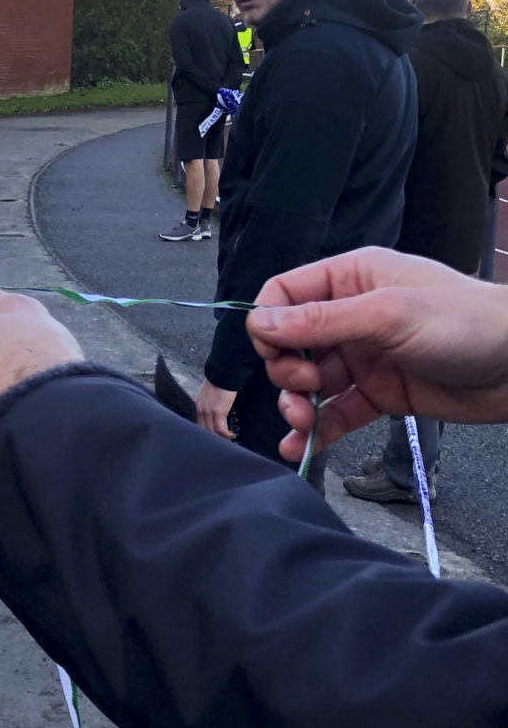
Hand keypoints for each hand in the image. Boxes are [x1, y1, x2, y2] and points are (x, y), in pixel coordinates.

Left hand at [196, 380, 236, 439]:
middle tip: (221, 443)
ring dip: (220, 438)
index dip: (206, 433)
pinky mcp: (218, 412)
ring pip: (211, 433)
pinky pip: (220, 430)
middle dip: (212, 438)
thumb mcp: (210, 394)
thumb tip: (217, 411)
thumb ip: (210, 404)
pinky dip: (226, 435)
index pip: (198, 425)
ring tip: (228, 440)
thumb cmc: (220, 381)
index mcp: (198, 406)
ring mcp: (208, 412)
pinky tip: (232, 435)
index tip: (214, 438)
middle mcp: (200, 410)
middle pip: (203, 431)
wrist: (224, 373)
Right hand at [246, 247, 507, 459]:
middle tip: (305, 387)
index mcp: (351, 278)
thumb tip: (261, 323)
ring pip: (309, 382)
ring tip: (303, 423)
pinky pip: (336, 412)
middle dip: (286, 371)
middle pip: (290, 343)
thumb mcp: (387, 315)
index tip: (274, 353)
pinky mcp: (380, 394)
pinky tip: (300, 449)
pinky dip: (317, 431)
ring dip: (297, 404)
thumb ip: (322, 321)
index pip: (284, 293)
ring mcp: (365, 357)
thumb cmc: (466, 323)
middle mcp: (351, 315)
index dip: (269, 323)